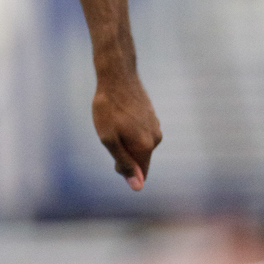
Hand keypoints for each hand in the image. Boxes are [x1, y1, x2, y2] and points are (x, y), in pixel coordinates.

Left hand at [92, 75, 161, 190]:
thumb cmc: (108, 109)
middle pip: (139, 159)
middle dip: (123, 154)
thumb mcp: (109, 139)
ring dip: (125, 140)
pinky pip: (139, 133)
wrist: (117, 77)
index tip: (111, 154)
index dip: (123, 171)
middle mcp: (155, 139)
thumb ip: (124, 163)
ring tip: (113, 122)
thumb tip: (138, 187)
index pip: (140, 173)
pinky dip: (128, 130)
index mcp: (145, 147)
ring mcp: (155, 126)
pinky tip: (120, 116)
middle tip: (109, 134)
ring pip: (138, 145)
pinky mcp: (152, 117)